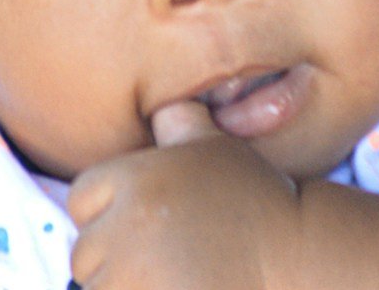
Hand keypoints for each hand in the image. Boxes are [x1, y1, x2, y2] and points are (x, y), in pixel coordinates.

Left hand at [66, 102, 304, 289]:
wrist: (296, 257)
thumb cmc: (257, 201)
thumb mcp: (216, 147)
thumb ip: (177, 121)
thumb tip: (157, 107)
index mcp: (136, 179)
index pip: (82, 199)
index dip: (110, 210)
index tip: (149, 220)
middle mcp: (128, 225)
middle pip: (85, 252)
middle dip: (116, 256)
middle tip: (167, 252)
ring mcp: (135, 277)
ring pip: (100, 287)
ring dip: (126, 286)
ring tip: (174, 275)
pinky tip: (178, 288)